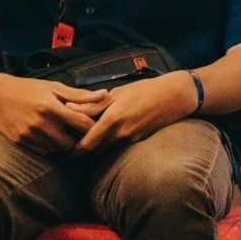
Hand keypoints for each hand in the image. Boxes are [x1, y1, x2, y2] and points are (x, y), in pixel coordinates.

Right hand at [0, 74, 105, 151]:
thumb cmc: (30, 89)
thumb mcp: (55, 87)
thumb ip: (80, 95)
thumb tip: (105, 94)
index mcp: (52, 107)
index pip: (82, 124)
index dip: (93, 126)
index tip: (97, 124)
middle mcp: (40, 123)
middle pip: (70, 142)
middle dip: (78, 139)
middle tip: (81, 132)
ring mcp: (29, 134)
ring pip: (57, 149)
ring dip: (64, 144)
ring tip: (66, 134)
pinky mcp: (20, 142)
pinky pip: (43, 151)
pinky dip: (50, 147)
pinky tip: (51, 137)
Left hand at [77, 73, 199, 152]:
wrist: (176, 96)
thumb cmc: (146, 89)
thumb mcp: (118, 93)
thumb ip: (93, 104)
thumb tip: (68, 107)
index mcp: (111, 120)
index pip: (85, 144)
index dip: (73, 150)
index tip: (64, 148)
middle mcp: (119, 134)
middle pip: (94, 150)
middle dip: (83, 148)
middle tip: (74, 142)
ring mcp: (130, 139)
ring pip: (105, 149)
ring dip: (97, 145)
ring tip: (91, 137)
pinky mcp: (138, 140)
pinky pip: (118, 145)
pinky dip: (111, 142)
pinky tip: (111, 132)